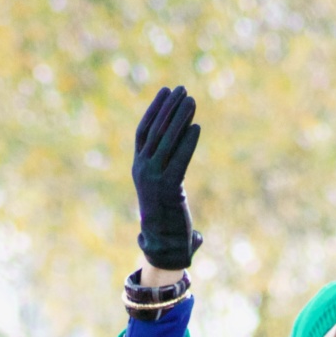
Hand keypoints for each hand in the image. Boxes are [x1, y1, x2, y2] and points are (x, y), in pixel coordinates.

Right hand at [132, 85, 202, 270]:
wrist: (163, 246)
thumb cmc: (167, 221)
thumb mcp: (164, 191)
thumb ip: (170, 172)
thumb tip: (184, 147)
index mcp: (138, 168)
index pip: (143, 131)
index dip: (154, 110)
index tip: (166, 92)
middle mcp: (142, 170)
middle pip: (156, 131)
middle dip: (170, 108)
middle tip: (183, 90)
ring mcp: (154, 179)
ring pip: (167, 141)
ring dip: (180, 119)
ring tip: (192, 101)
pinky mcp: (168, 188)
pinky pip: (179, 159)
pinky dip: (188, 142)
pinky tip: (197, 127)